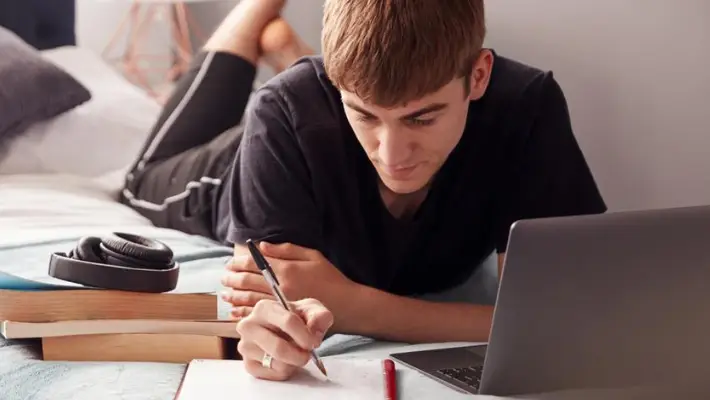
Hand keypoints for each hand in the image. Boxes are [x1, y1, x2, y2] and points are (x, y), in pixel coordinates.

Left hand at [222, 242, 358, 323]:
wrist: (346, 305)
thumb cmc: (331, 278)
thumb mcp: (313, 256)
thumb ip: (286, 249)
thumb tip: (263, 246)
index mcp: (286, 269)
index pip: (254, 263)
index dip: (239, 262)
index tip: (231, 263)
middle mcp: (280, 286)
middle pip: (247, 281)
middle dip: (232, 278)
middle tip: (224, 277)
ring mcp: (281, 303)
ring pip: (249, 299)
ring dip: (234, 296)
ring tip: (225, 294)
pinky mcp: (283, 317)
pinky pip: (259, 315)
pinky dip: (244, 313)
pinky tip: (236, 311)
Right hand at [236, 298, 333, 380]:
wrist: (286, 330)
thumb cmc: (298, 318)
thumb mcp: (312, 310)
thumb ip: (320, 316)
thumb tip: (314, 332)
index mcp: (263, 307)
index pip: (288, 322)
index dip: (306, 335)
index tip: (314, 342)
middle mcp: (248, 325)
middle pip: (279, 348)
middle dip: (300, 355)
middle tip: (307, 354)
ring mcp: (245, 346)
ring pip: (277, 363)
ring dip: (293, 363)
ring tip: (295, 353)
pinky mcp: (248, 364)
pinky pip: (273, 374)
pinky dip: (285, 371)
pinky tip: (285, 360)